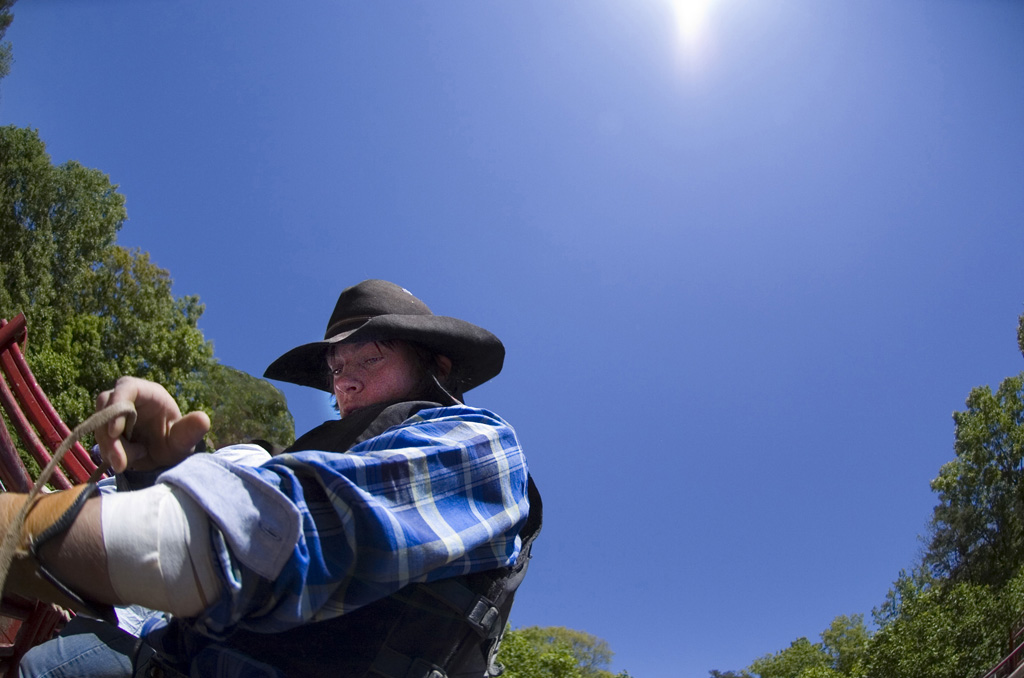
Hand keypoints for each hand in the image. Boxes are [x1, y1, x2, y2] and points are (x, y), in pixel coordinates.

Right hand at [94, 377, 210, 472]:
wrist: (165, 459)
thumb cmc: (176, 444)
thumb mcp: (184, 440)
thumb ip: (190, 431)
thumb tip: (203, 419)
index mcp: (149, 393)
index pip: (127, 387)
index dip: (117, 405)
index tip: (115, 432)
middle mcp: (129, 398)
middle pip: (105, 407)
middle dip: (109, 437)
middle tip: (121, 462)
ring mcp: (114, 413)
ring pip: (98, 426)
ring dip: (110, 448)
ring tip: (133, 461)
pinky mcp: (105, 428)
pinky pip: (97, 438)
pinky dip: (107, 453)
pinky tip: (124, 462)